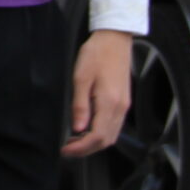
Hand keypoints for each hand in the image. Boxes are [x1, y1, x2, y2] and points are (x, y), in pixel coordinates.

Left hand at [63, 30, 135, 157]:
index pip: (97, 136)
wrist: (114, 40)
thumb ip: (80, 106)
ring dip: (93, 143)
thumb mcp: (81, 78)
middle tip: (67, 149)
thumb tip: (77, 128)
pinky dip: (101, 134)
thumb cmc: (96, 54)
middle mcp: (120, 108)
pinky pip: (114, 126)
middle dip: (86, 149)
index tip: (65, 150)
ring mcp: (124, 106)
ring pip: (111, 135)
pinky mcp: (123, 102)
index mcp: (109, 103)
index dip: (81, 148)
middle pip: (106, 140)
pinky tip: (86, 129)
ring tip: (74, 141)